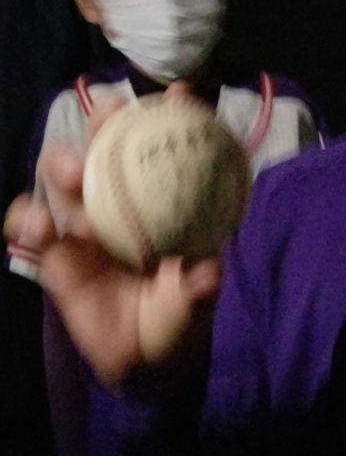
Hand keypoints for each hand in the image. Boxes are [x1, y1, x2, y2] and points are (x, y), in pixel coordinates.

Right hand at [3, 94, 220, 384]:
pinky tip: (37, 229)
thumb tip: (207, 274)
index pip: (164, 151)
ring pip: (63, 177)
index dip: (171, 118)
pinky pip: (30, 226)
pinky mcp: (54, 251)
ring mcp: (85, 223)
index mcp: (161, 203)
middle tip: (112, 115)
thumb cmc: (177, 317)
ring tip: (70, 173)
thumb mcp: (192, 303)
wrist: (144, 361)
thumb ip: (196, 288)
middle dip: (107, 123)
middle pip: (107, 148)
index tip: (180, 94)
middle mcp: (122, 202)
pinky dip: (27, 221)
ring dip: (63, 165)